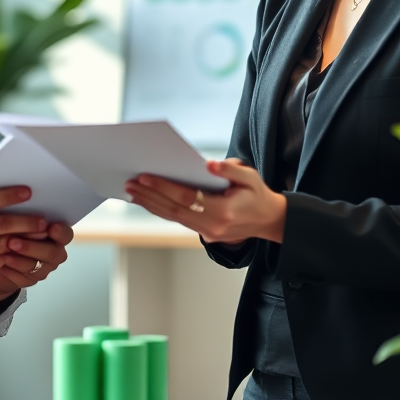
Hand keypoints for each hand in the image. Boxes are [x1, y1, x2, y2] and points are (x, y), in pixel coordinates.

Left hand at [0, 221, 74, 303]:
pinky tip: (0, 261)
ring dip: (18, 258)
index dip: (60, 232)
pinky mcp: (29, 280)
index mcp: (58, 235)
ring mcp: (43, 268)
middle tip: (13, 241)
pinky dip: (10, 268)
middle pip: (51, 252)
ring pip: (35, 266)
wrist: (2, 253)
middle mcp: (54, 252)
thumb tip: (20, 201)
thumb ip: (26, 216)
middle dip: (31, 246)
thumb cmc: (13, 229)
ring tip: (3, 250)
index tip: (50, 227)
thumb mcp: (20, 220)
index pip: (66, 235)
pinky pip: (21, 277)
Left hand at [125, 159, 286, 243]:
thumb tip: (209, 165)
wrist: (269, 220)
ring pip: (174, 217)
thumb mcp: (251, 177)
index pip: (187, 198)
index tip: (145, 177)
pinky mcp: (205, 234)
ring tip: (132, 192)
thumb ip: (231, 170)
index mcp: (224, 211)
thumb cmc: (258, 194)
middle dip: (150, 196)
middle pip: (174, 210)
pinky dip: (162, 210)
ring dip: (151, 205)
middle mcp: (213, 226)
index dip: (164, 187)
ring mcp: (208, 234)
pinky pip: (179, 220)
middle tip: (130, 183)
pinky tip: (148, 201)